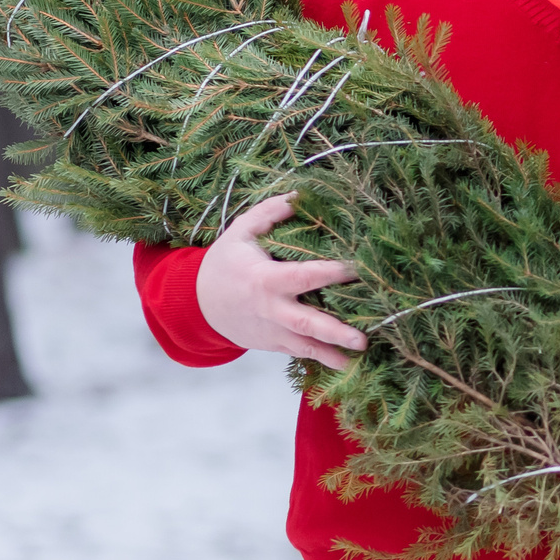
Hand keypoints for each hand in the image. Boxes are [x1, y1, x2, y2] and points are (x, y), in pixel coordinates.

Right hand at [196, 193, 366, 368]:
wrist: (196, 305)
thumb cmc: (225, 263)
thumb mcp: (240, 232)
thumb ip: (270, 213)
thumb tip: (300, 194)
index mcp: (265, 280)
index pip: (303, 276)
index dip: (331, 273)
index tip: (359, 269)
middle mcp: (271, 309)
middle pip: (306, 323)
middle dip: (335, 331)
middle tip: (362, 339)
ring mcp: (273, 331)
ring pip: (306, 345)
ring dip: (333, 354)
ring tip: (361, 358)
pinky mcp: (274, 344)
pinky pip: (301, 352)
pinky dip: (322, 359)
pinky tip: (347, 364)